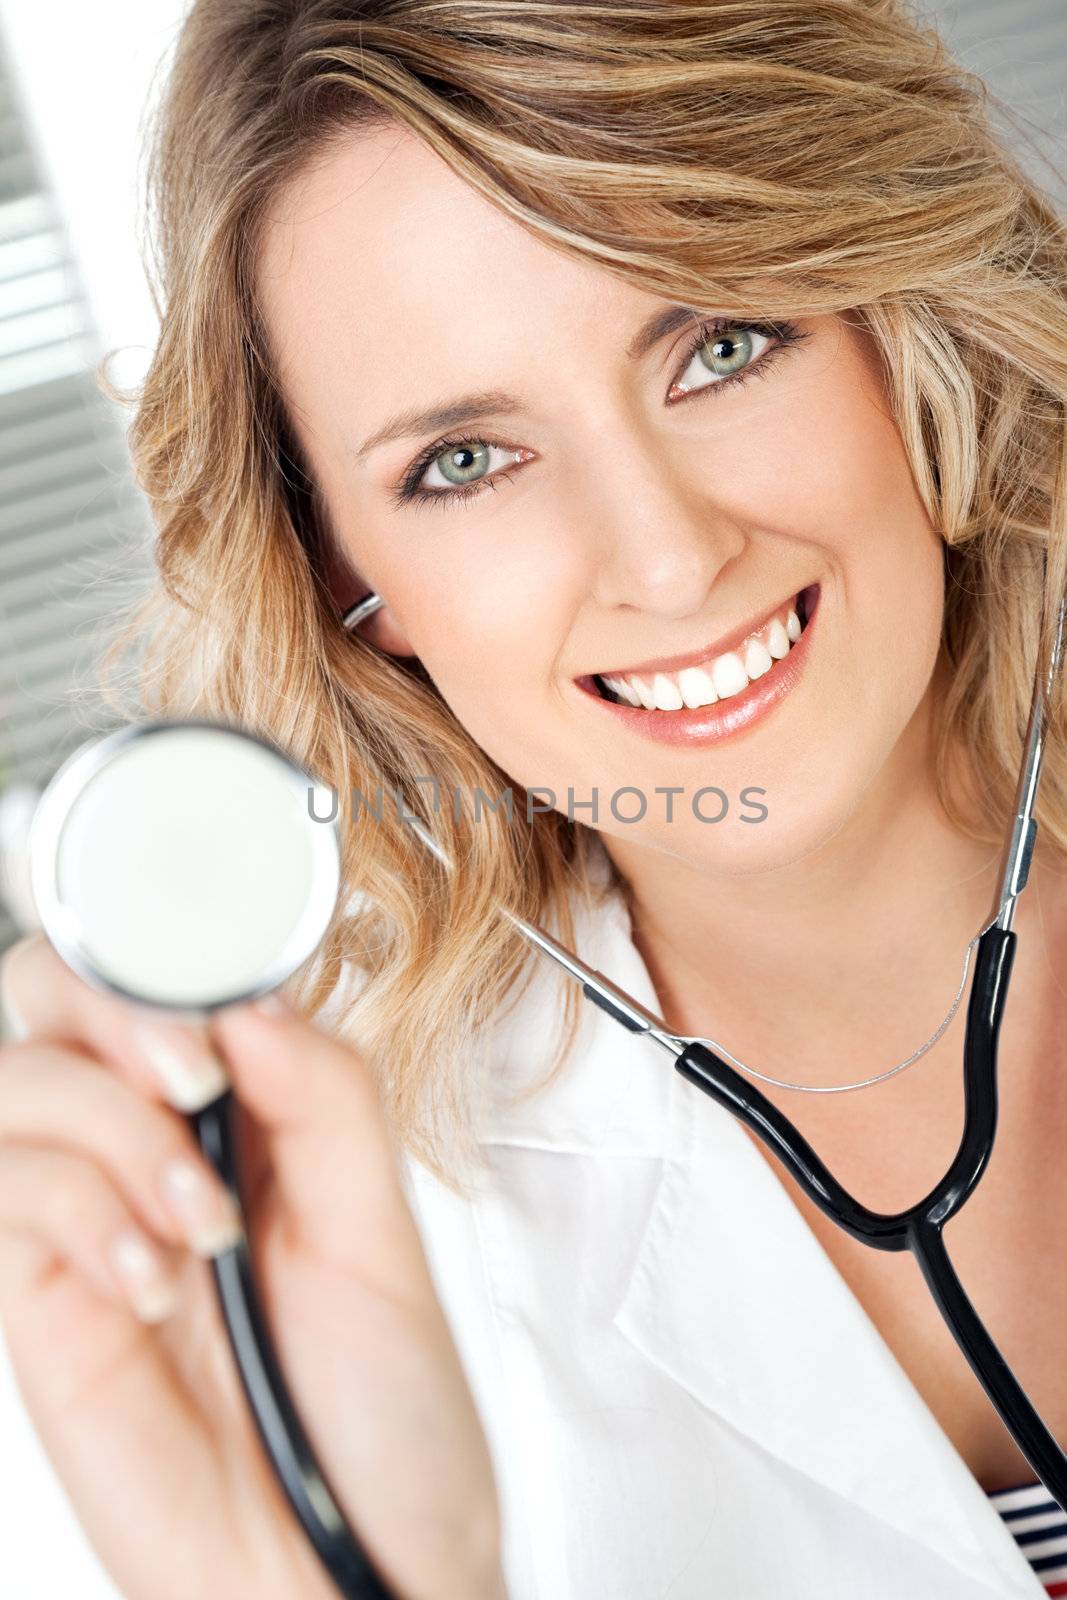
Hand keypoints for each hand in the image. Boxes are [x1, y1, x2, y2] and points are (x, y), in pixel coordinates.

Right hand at [0, 933, 504, 1599]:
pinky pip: (7, 1196)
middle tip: (189, 1081)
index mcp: (248, 1118)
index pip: (162, 982)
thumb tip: (248, 1007)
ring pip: (18, 1086)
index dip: (165, 962)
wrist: (342, 1575)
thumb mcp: (384, 1237)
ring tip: (195, 1224)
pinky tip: (150, 1282)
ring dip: (112, 1132)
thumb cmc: (384, 1419)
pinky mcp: (37, 1300)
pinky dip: (79, 1214)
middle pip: (55, 1003)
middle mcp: (155, 1153)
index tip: (210, 1010)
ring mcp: (86, 1223)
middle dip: (116, 1017)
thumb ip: (326, 1103)